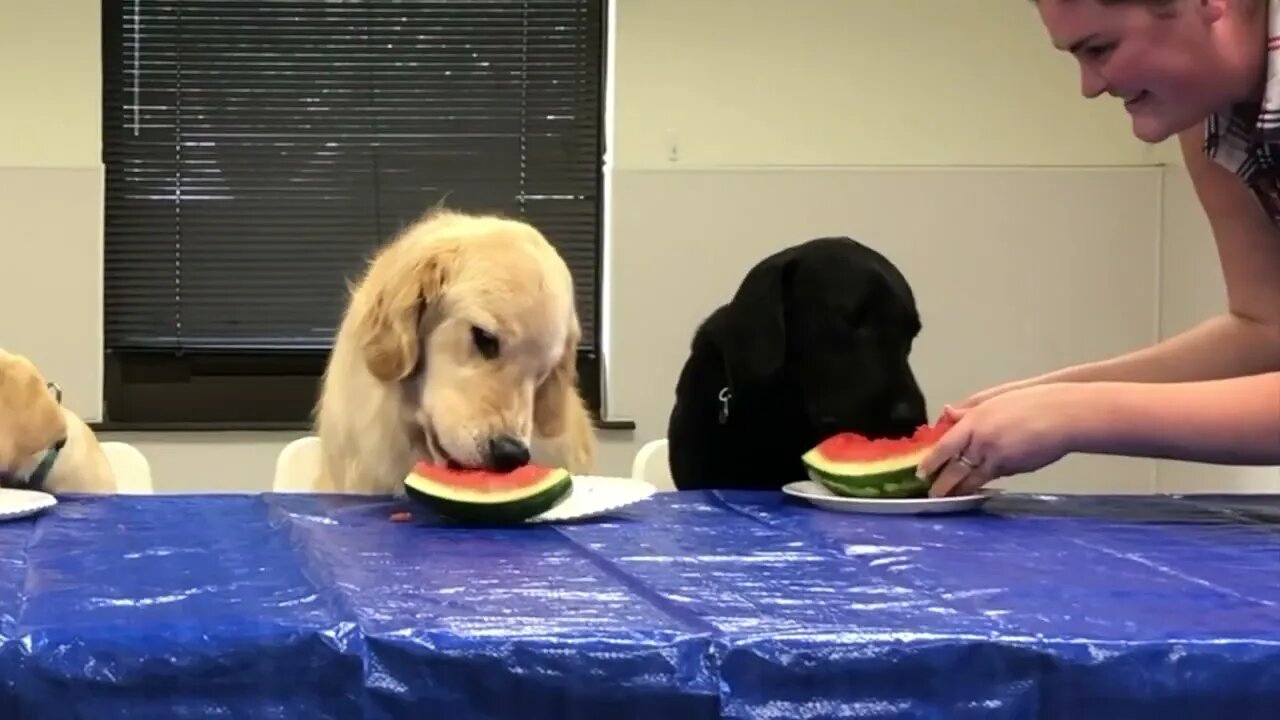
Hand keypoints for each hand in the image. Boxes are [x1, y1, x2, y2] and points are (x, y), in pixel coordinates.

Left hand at [917, 383, 1090, 496]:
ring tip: (951, 497)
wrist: (1063, 416)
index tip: (921, 473)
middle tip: (932, 494)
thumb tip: (947, 414)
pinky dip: (984, 482)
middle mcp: (982, 442)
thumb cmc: (1030, 401)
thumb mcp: (995, 399)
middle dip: (943, 484)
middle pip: (956, 468)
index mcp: (974, 422)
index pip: (945, 447)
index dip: (931, 462)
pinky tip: (979, 487)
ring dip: (960, 489)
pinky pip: (994, 476)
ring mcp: (998, 458)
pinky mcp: (1014, 468)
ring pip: (974, 478)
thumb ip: (969, 409)